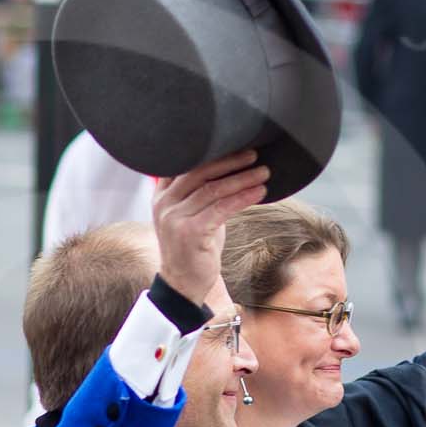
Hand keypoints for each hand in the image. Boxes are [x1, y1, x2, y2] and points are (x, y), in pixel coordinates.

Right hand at [151, 150, 267, 303]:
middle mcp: (164, 204)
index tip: (235, 143)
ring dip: (242, 179)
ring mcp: (175, 218)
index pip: (185, 164)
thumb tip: (231, 167)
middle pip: (199, 172)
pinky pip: (221, 209)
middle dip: (229, 161)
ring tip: (263, 172)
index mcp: (162, 195)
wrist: (183, 283)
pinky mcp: (190, 232)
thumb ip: (201, 192)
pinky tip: (259, 192)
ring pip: (213, 189)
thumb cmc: (193, 247)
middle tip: (253, 154)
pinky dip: (242, 198)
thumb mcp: (192, 215)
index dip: (211, 152)